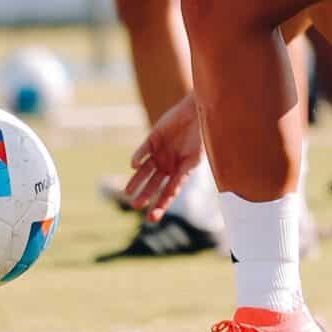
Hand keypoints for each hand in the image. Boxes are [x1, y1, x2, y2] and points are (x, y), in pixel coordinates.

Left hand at [124, 96, 207, 220]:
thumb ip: (182, 175)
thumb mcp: (193, 160)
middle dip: (145, 195)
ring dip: (136, 181)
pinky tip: (133, 166)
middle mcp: (168, 165)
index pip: (168, 193)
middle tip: (136, 206)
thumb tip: (172, 193)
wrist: (199, 113)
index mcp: (180, 172)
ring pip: (144, 170)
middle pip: (154, 184)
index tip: (151, 219)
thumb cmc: (202, 137)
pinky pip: (143, 150)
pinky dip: (138, 157)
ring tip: (128, 192)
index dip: (160, 206)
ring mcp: (159, 152)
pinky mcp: (153, 139)